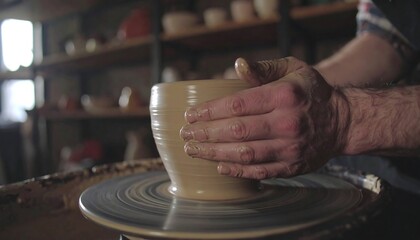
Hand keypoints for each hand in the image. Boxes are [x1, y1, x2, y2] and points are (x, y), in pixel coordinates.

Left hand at [180, 57, 349, 179]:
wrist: (344, 122)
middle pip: (236, 131)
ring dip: (214, 154)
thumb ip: (264, 69)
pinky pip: (260, 171)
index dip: (209, 112)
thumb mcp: (294, 69)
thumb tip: (238, 65)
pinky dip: (237, 171)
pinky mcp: (293, 166)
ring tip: (194, 151)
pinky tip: (219, 166)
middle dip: (205, 134)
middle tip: (185, 135)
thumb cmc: (312, 92)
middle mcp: (287, 122)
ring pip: (244, 154)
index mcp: (284, 95)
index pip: (237, 104)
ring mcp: (290, 148)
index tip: (190, 115)